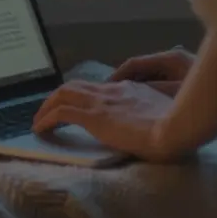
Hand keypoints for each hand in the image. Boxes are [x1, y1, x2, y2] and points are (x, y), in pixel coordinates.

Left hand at [31, 80, 192, 161]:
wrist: (177, 131)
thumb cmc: (178, 129)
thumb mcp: (164, 115)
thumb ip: (151, 113)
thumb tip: (148, 124)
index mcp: (129, 89)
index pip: (97, 88)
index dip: (81, 97)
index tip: (74, 108)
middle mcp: (112, 90)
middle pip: (74, 86)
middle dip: (56, 98)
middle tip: (47, 113)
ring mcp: (102, 102)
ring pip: (62, 94)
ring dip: (46, 107)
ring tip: (38, 121)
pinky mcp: (94, 116)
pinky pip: (61, 113)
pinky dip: (46, 119)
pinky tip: (40, 130)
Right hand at [109, 47, 196, 96]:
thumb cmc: (207, 95)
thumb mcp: (176, 93)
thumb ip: (151, 89)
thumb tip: (129, 90)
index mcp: (170, 58)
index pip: (134, 63)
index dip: (117, 75)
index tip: (104, 89)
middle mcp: (173, 58)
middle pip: (141, 68)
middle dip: (125, 81)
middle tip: (112, 97)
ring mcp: (179, 67)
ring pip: (150, 75)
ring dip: (137, 87)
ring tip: (125, 102)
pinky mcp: (185, 77)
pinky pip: (160, 81)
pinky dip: (150, 90)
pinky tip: (144, 103)